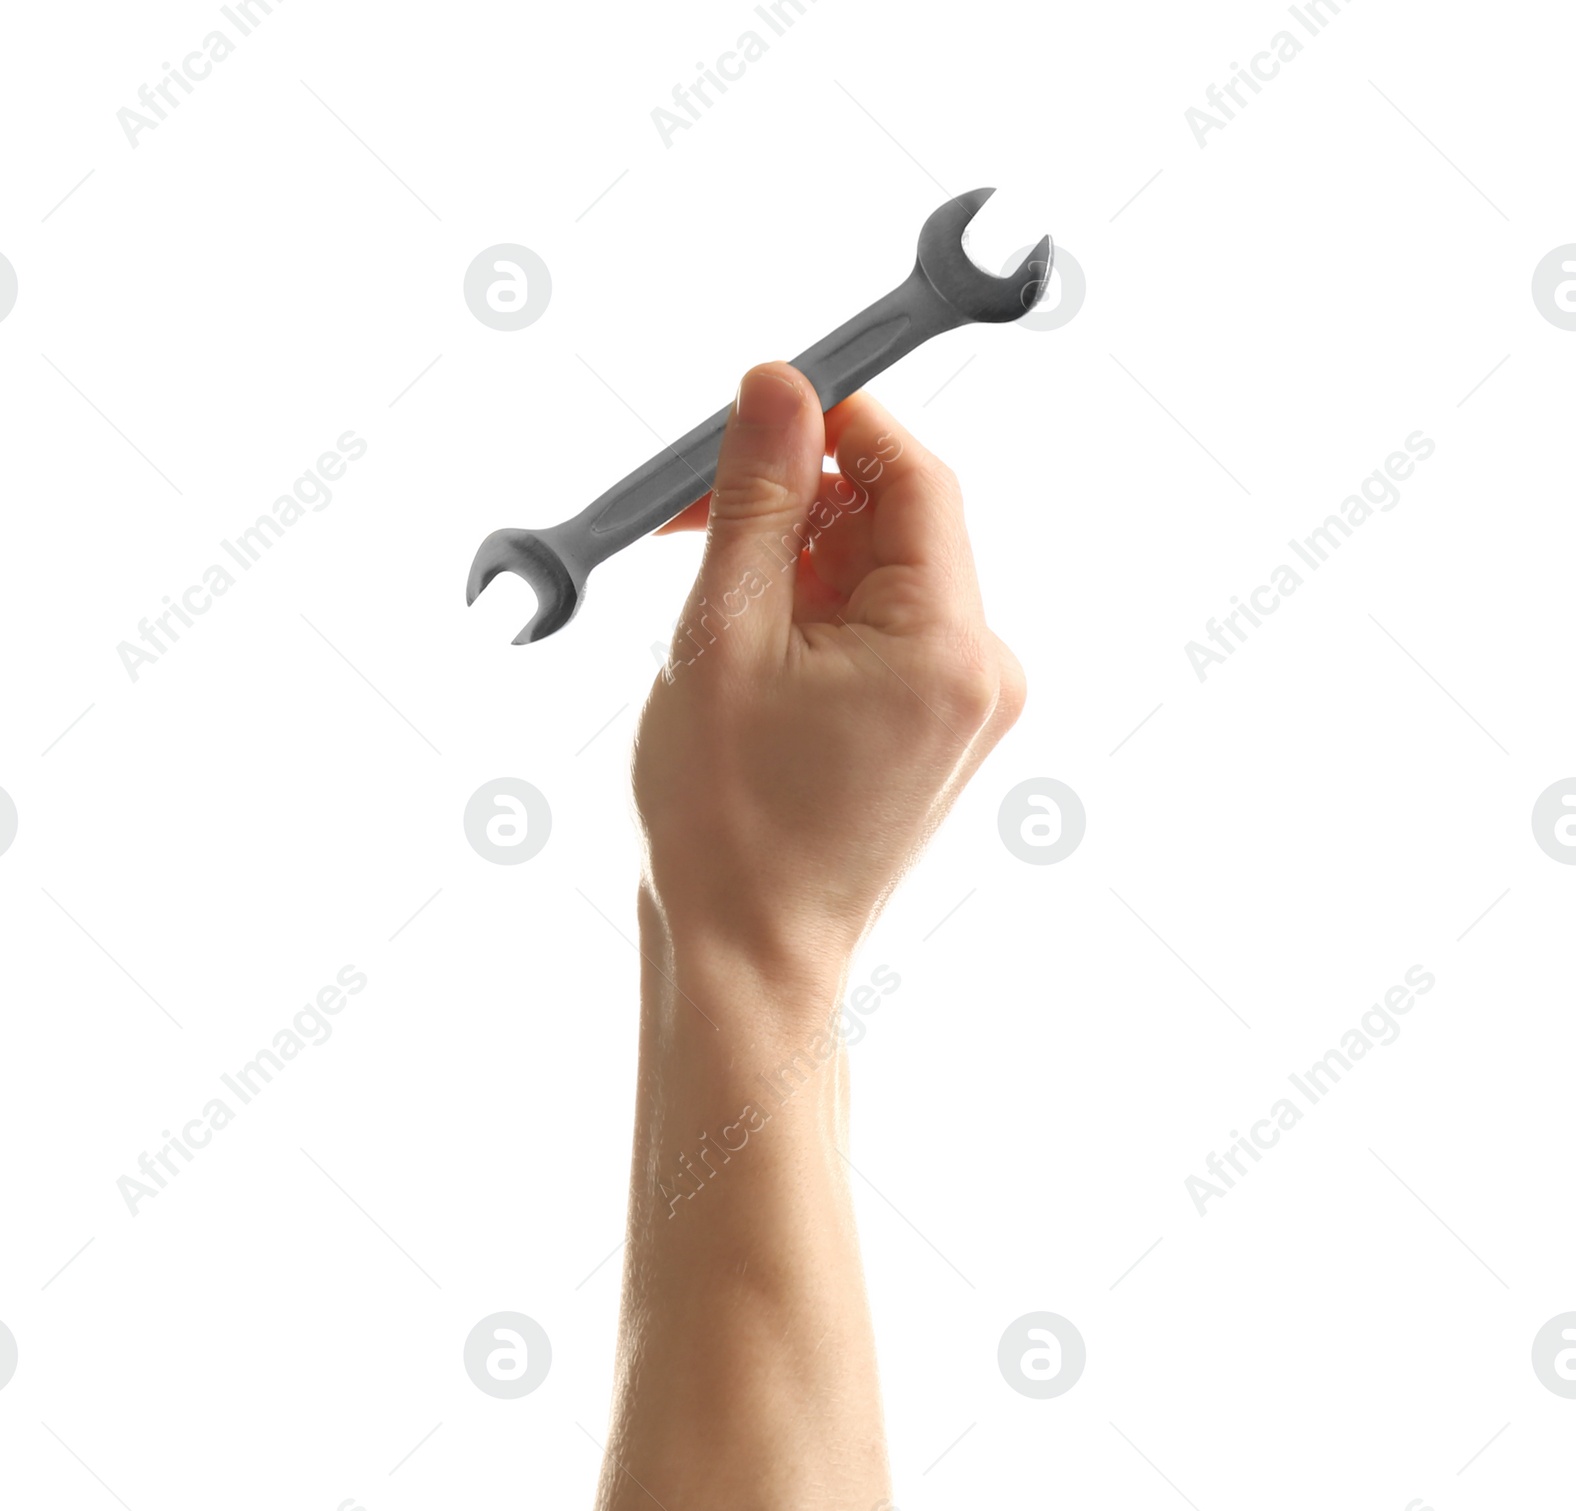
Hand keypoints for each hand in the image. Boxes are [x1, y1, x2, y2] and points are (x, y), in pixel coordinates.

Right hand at [633, 362, 1027, 997]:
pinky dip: (816, 623)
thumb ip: (756, 498)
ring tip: (709, 617)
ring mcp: (968, 710)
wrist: (747, 960)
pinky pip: (881, 636)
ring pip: (880, 580)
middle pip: (898, 524)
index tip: (753, 410)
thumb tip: (779, 383)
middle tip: (692, 517)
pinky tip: (750, 662)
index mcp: (951, 647)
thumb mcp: (724, 636)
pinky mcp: (938, 736)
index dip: (834, 424)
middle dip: (797, 502)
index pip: (914, 474)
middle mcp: (985, 674)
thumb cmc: (727, 824)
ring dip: (795, 566)